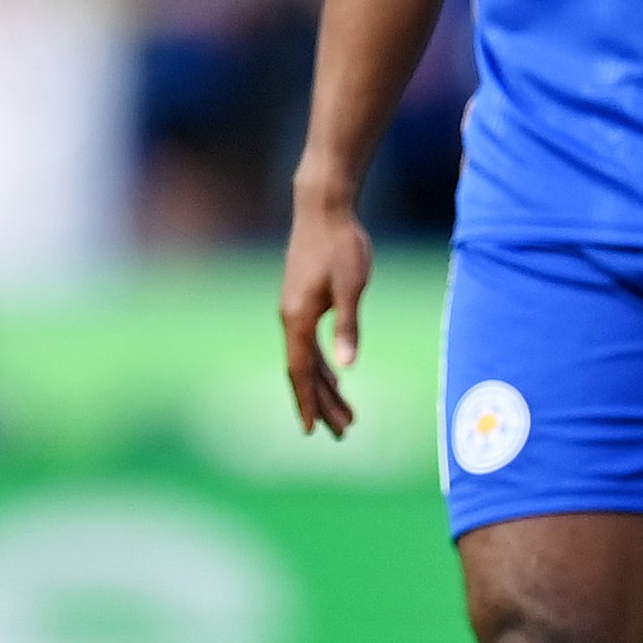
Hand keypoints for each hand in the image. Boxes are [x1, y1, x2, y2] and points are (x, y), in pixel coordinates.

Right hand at [280, 186, 370, 438]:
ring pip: (307, 360)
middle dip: (322, 404)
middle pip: (304, 372)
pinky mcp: (302, 302)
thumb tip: (348, 367)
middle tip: (343, 432)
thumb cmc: (341, 246)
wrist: (323, 210)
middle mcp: (290, 319)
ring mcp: (294, 311)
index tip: (311, 430)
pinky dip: (323, 365)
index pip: (301, 372)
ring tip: (346, 414)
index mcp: (298, 319)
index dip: (307, 402)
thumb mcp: (352, 287)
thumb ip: (348, 327)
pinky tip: (336, 377)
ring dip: (325, 388)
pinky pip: (309, 344)